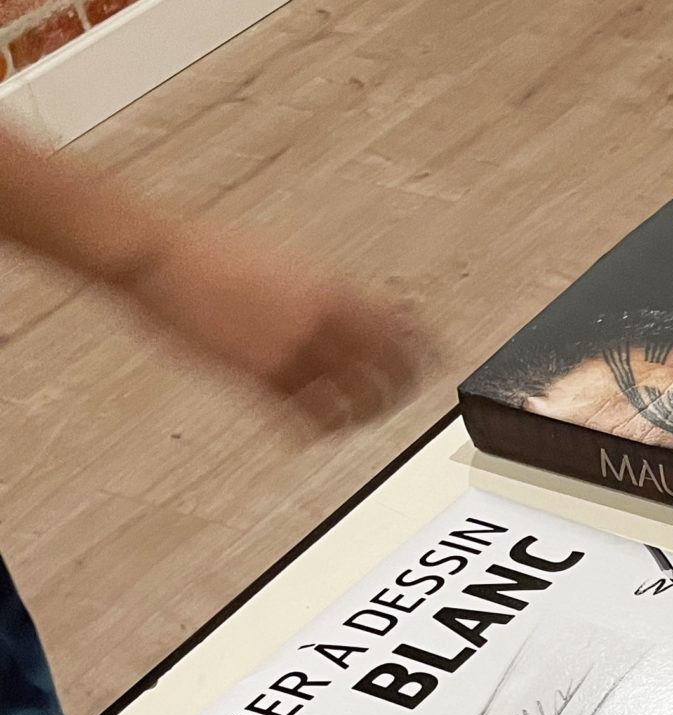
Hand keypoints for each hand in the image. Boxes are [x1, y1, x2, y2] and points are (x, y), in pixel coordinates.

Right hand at [121, 221, 428, 430]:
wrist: (161, 256)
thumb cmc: (215, 252)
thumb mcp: (286, 261)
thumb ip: (326, 292)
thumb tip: (357, 311)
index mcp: (332, 289)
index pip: (403, 329)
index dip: (426, 350)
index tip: (437, 360)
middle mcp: (322, 325)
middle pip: (389, 375)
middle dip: (400, 390)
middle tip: (400, 398)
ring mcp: (294, 356)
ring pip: (353, 406)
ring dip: (361, 417)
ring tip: (358, 419)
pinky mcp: (261, 382)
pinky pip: (306, 420)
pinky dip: (318, 429)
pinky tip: (315, 432)